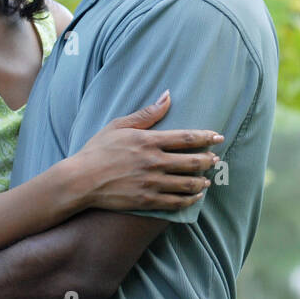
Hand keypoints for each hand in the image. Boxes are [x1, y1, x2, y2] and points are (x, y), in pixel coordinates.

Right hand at [73, 90, 223, 211]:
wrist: (80, 180)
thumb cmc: (98, 150)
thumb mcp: (119, 125)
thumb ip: (146, 114)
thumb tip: (168, 96)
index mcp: (148, 141)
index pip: (186, 138)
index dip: (206, 137)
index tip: (219, 137)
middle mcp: (154, 162)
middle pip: (192, 161)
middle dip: (209, 160)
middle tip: (216, 159)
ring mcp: (151, 183)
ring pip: (187, 183)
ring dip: (202, 181)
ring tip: (207, 179)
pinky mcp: (147, 200)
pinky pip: (175, 202)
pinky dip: (189, 199)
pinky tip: (195, 196)